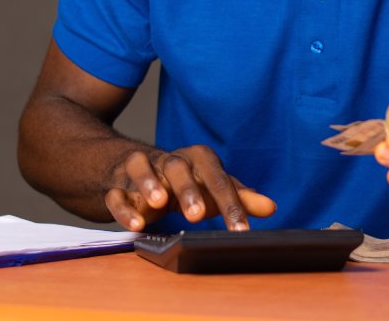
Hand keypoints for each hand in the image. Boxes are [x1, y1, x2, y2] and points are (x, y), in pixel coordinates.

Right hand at [105, 145, 276, 231]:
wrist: (139, 170)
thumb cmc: (185, 182)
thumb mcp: (212, 188)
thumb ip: (239, 197)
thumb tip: (271, 207)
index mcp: (196, 158)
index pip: (216, 177)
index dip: (231, 203)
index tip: (242, 230)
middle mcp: (168, 160)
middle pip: (177, 167)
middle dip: (187, 189)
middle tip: (197, 215)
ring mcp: (140, 169)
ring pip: (141, 168)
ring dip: (149, 183)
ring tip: (158, 204)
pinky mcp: (117, 185)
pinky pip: (117, 193)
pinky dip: (124, 207)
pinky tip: (136, 224)